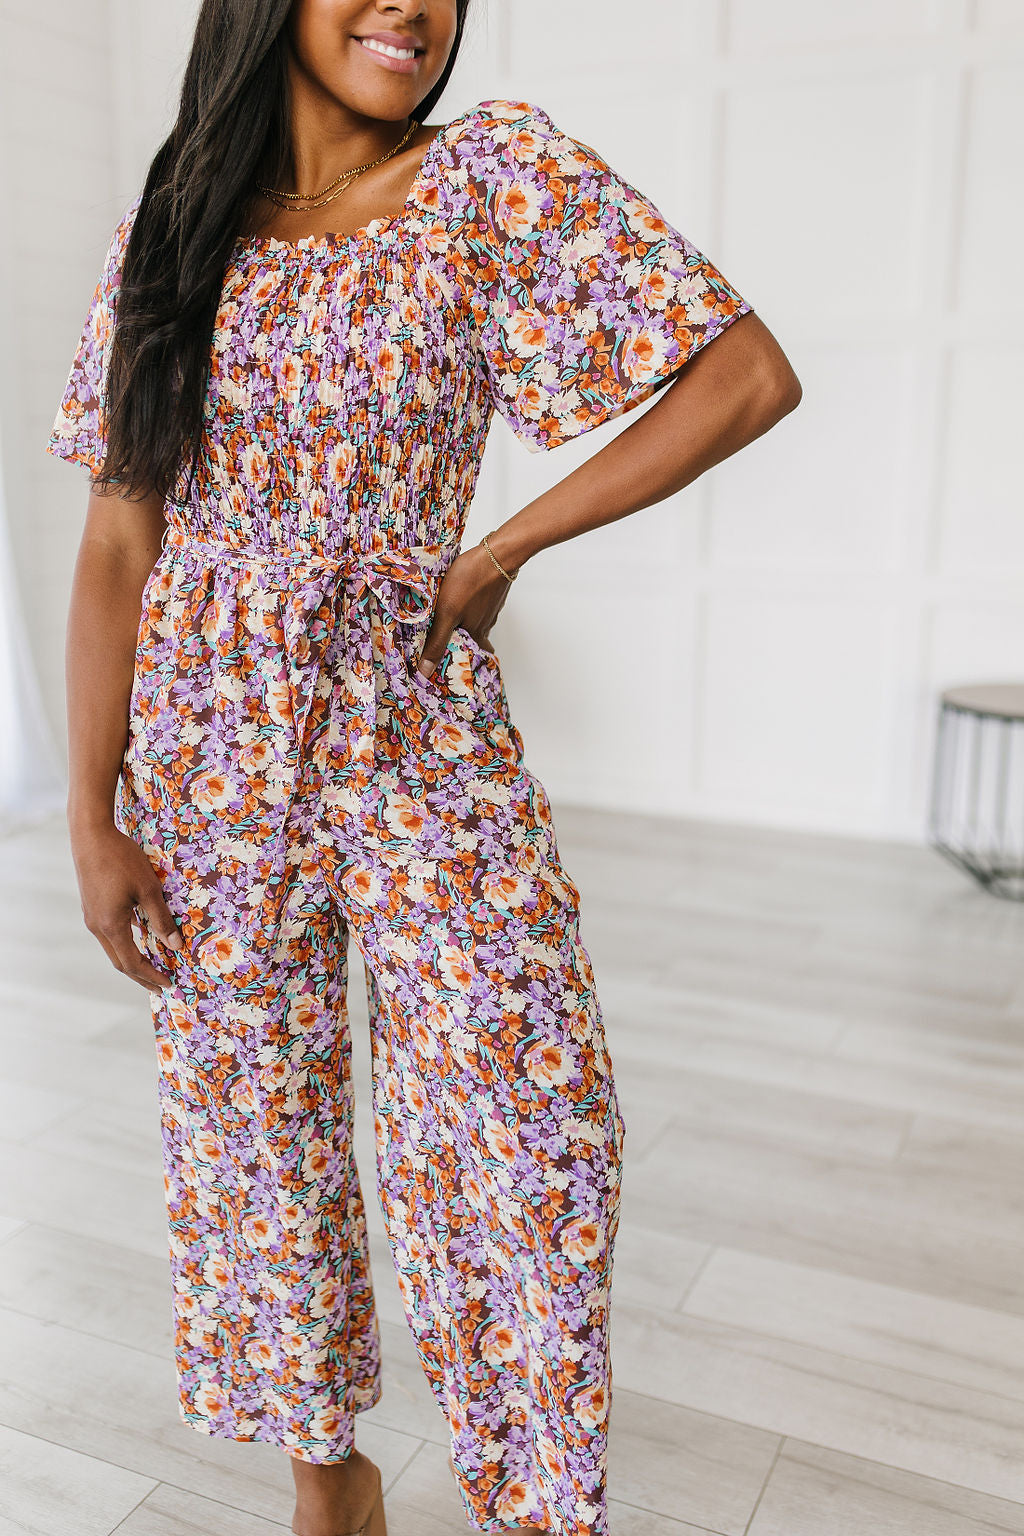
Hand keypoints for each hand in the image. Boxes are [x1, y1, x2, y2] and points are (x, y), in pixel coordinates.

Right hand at [69, 819, 183, 992]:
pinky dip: (126, 943)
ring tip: (152, 967)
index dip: (151, 976)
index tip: (169, 984)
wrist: (90, 836)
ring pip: (114, 948)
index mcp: (111, 926)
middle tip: (160, 987)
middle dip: (141, 976)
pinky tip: (140, 939)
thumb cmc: (121, 860)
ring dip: (133, 960)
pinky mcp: (92, 906)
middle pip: (120, 962)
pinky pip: (110, 933)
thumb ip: (162, 919)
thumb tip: (176, 946)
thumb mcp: (148, 889)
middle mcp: (98, 926)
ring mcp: (92, 917)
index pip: (133, 963)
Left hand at [416, 543, 514, 677]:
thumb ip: (437, 641)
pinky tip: (465, 597)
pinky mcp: (492, 590)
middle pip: (477, 638)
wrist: (497, 554)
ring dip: (469, 622)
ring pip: (479, 620)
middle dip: (467, 641)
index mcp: (477, 631)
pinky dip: (473, 605)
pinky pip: (481, 603)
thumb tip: (426, 671)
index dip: (465, 658)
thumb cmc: (470, 581)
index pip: (473, 652)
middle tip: (457, 643)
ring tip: (455, 621)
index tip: (459, 663)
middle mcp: (487, 622)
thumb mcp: (447, 613)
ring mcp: (491, 606)